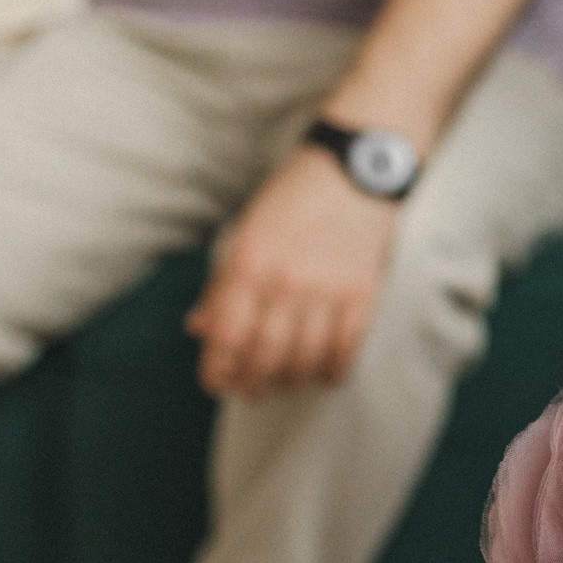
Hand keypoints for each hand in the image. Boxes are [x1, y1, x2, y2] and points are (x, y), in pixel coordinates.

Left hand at [188, 144, 399, 394]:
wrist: (354, 170)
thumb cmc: (293, 199)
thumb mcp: (245, 233)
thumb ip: (222, 284)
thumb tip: (200, 327)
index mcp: (248, 264)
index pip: (225, 335)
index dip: (218, 370)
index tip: (216, 382)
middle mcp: (286, 282)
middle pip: (264, 356)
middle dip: (251, 383)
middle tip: (249, 392)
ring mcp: (327, 291)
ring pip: (304, 360)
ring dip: (289, 381)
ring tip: (282, 383)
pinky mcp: (362, 296)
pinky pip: (345, 351)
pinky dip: (331, 371)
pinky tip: (322, 374)